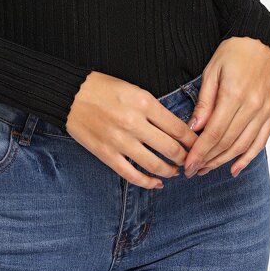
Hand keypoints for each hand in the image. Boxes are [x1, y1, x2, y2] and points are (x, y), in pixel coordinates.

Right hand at [66, 71, 198, 188]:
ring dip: (170, 171)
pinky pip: (132, 175)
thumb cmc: (102, 87)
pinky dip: (148, 183)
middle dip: (186, 158)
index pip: (178, 128)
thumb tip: (175, 129)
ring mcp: (120, 141)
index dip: (193, 141)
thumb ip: (153, 108)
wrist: (71, 94)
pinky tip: (156, 183)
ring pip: (155, 165)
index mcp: (143, 102)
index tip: (198, 145)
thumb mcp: (133, 89)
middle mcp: (134, 123)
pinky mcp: (107, 154)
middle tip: (191, 161)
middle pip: (171, 149)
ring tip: (175, 171)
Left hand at [183, 38, 269, 177]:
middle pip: (227, 142)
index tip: (187, 164)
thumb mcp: (212, 71)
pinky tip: (234, 168)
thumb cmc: (233, 52)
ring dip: (224, 161)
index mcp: (234, 94)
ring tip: (207, 169)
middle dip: (208, 160)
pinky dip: (247, 157)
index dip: (199, 152)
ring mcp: (266, 111)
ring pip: (243, 146)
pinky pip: (261, 141)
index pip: (213, 133)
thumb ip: (204, 101)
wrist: (262, 40)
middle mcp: (253, 106)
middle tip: (192, 171)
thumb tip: (193, 129)